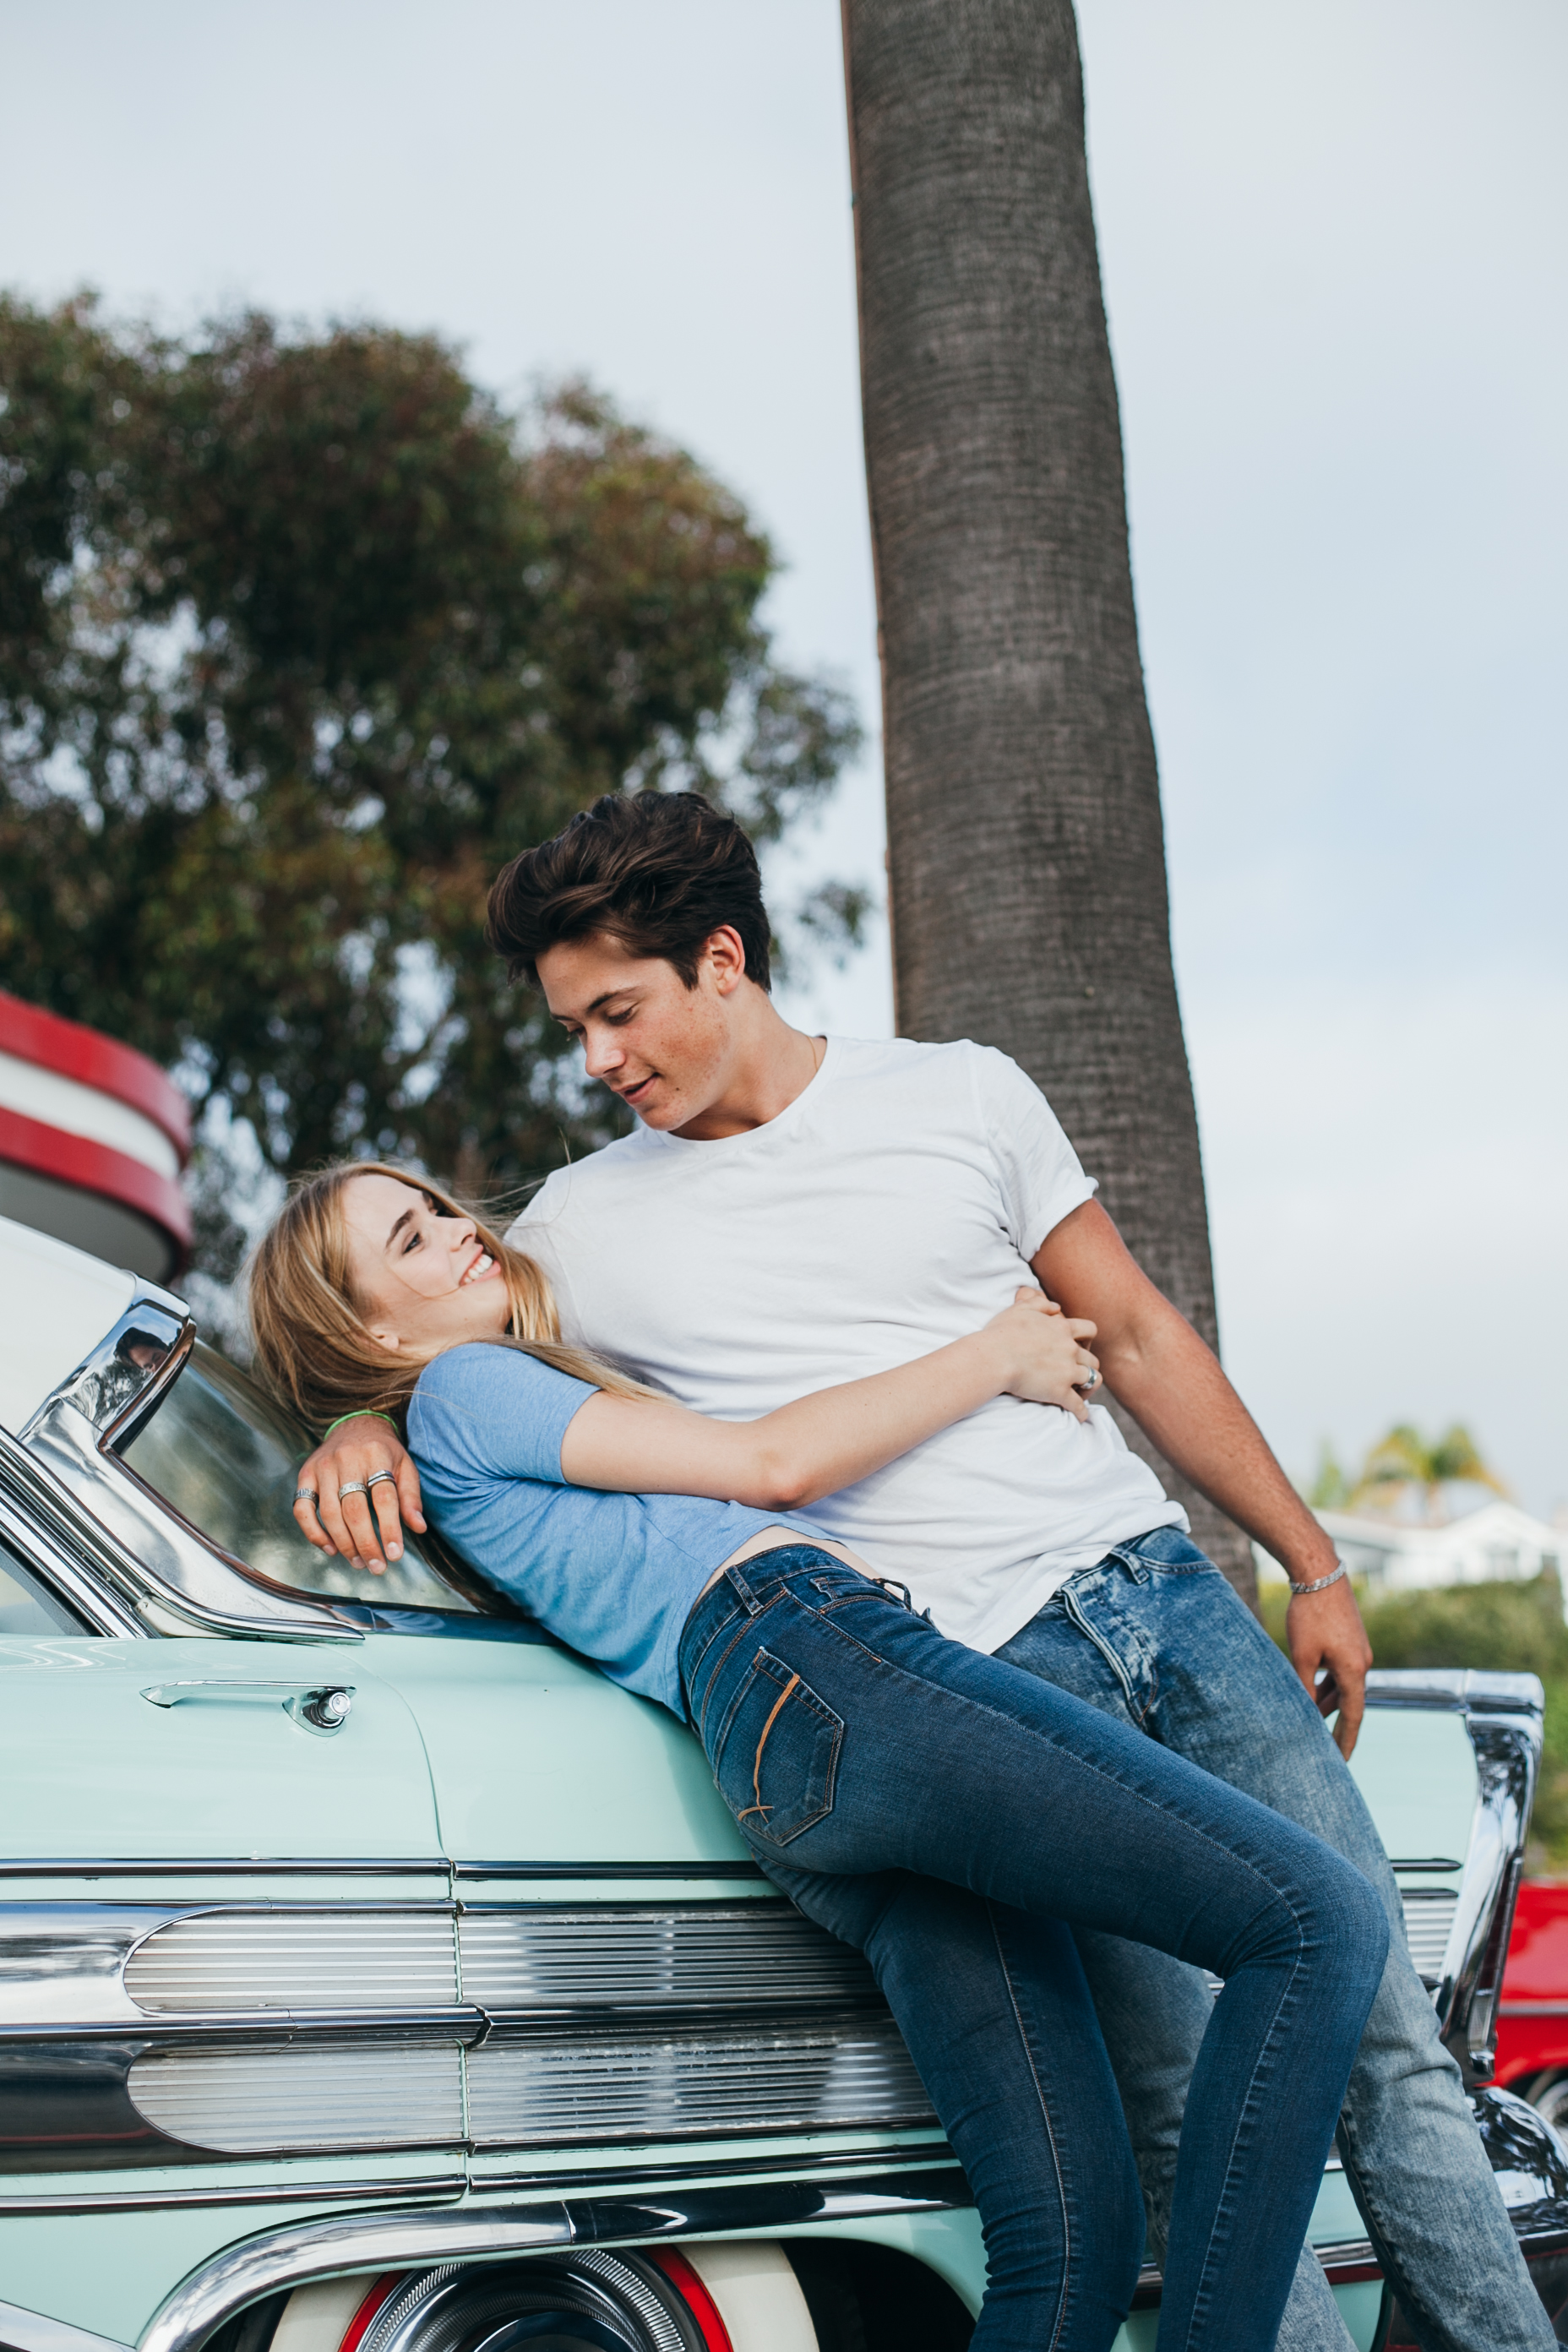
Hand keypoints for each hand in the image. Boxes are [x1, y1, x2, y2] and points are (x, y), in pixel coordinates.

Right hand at [293, 1419, 424, 1574]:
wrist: (356, 1425)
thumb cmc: (384, 1452)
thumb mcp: (405, 1467)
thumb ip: (411, 1497)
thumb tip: (418, 1528)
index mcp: (377, 1455)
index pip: (384, 1498)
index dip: (390, 1529)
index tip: (395, 1555)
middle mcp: (347, 1459)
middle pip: (355, 1509)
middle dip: (366, 1543)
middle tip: (376, 1566)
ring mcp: (323, 1467)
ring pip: (329, 1513)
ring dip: (343, 1543)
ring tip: (358, 1562)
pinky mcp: (306, 1474)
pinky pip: (302, 1508)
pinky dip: (313, 1532)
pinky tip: (330, 1548)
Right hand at [986, 1287, 1099, 1419]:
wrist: (994, 1357)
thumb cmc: (1002, 1332)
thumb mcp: (1021, 1309)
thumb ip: (1041, 1304)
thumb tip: (1056, 1307)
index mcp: (1062, 1328)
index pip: (1089, 1330)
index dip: (1087, 1338)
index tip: (1081, 1344)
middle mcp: (1070, 1349)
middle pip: (1093, 1358)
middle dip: (1088, 1365)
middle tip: (1078, 1371)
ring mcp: (1067, 1371)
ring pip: (1093, 1379)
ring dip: (1089, 1386)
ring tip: (1081, 1392)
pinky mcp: (1060, 1392)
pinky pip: (1079, 1405)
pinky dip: (1081, 1412)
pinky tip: (1080, 1416)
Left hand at [1286, 1576, 1371, 1759]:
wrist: (1319, 1572)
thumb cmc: (1308, 1614)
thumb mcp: (1301, 1655)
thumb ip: (1304, 1687)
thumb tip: (1305, 1712)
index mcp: (1354, 1670)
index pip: (1353, 1716)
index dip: (1347, 1740)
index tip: (1343, 1762)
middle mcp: (1363, 1662)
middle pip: (1349, 1702)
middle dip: (1336, 1725)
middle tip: (1325, 1750)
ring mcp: (1358, 1650)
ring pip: (1343, 1685)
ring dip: (1328, 1702)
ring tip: (1311, 1720)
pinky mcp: (1350, 1639)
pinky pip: (1342, 1670)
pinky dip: (1328, 1683)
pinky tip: (1312, 1689)